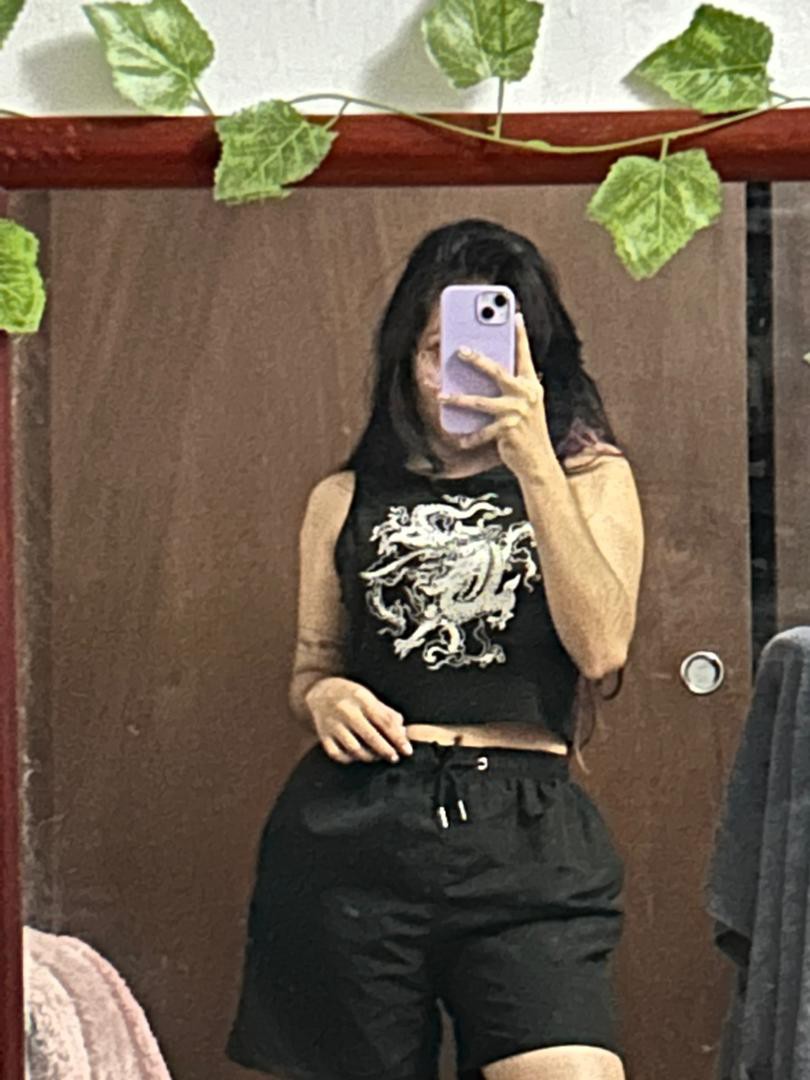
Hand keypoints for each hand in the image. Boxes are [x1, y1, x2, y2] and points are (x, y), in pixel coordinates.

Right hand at [305, 677, 413, 763]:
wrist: (320, 691)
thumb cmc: (352, 696)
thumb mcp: (370, 697)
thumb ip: (387, 713)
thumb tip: (403, 731)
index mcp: (362, 699)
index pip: (384, 721)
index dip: (398, 738)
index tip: (407, 750)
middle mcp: (346, 711)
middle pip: (370, 736)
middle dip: (385, 750)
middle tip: (395, 758)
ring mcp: (333, 724)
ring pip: (354, 749)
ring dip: (369, 756)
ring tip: (377, 756)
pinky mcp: (323, 735)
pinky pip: (337, 754)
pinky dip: (349, 759)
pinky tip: (357, 756)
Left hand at [438, 312, 555, 479]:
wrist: (537, 460)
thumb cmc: (526, 429)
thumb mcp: (524, 404)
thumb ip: (510, 388)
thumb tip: (480, 374)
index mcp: (530, 384)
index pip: (524, 354)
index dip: (520, 334)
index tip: (516, 315)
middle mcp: (525, 395)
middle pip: (497, 371)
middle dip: (477, 359)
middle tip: (460, 350)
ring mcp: (517, 412)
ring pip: (481, 402)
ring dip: (459, 399)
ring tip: (442, 396)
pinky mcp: (508, 430)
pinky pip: (482, 431)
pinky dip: (469, 436)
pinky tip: (459, 438)